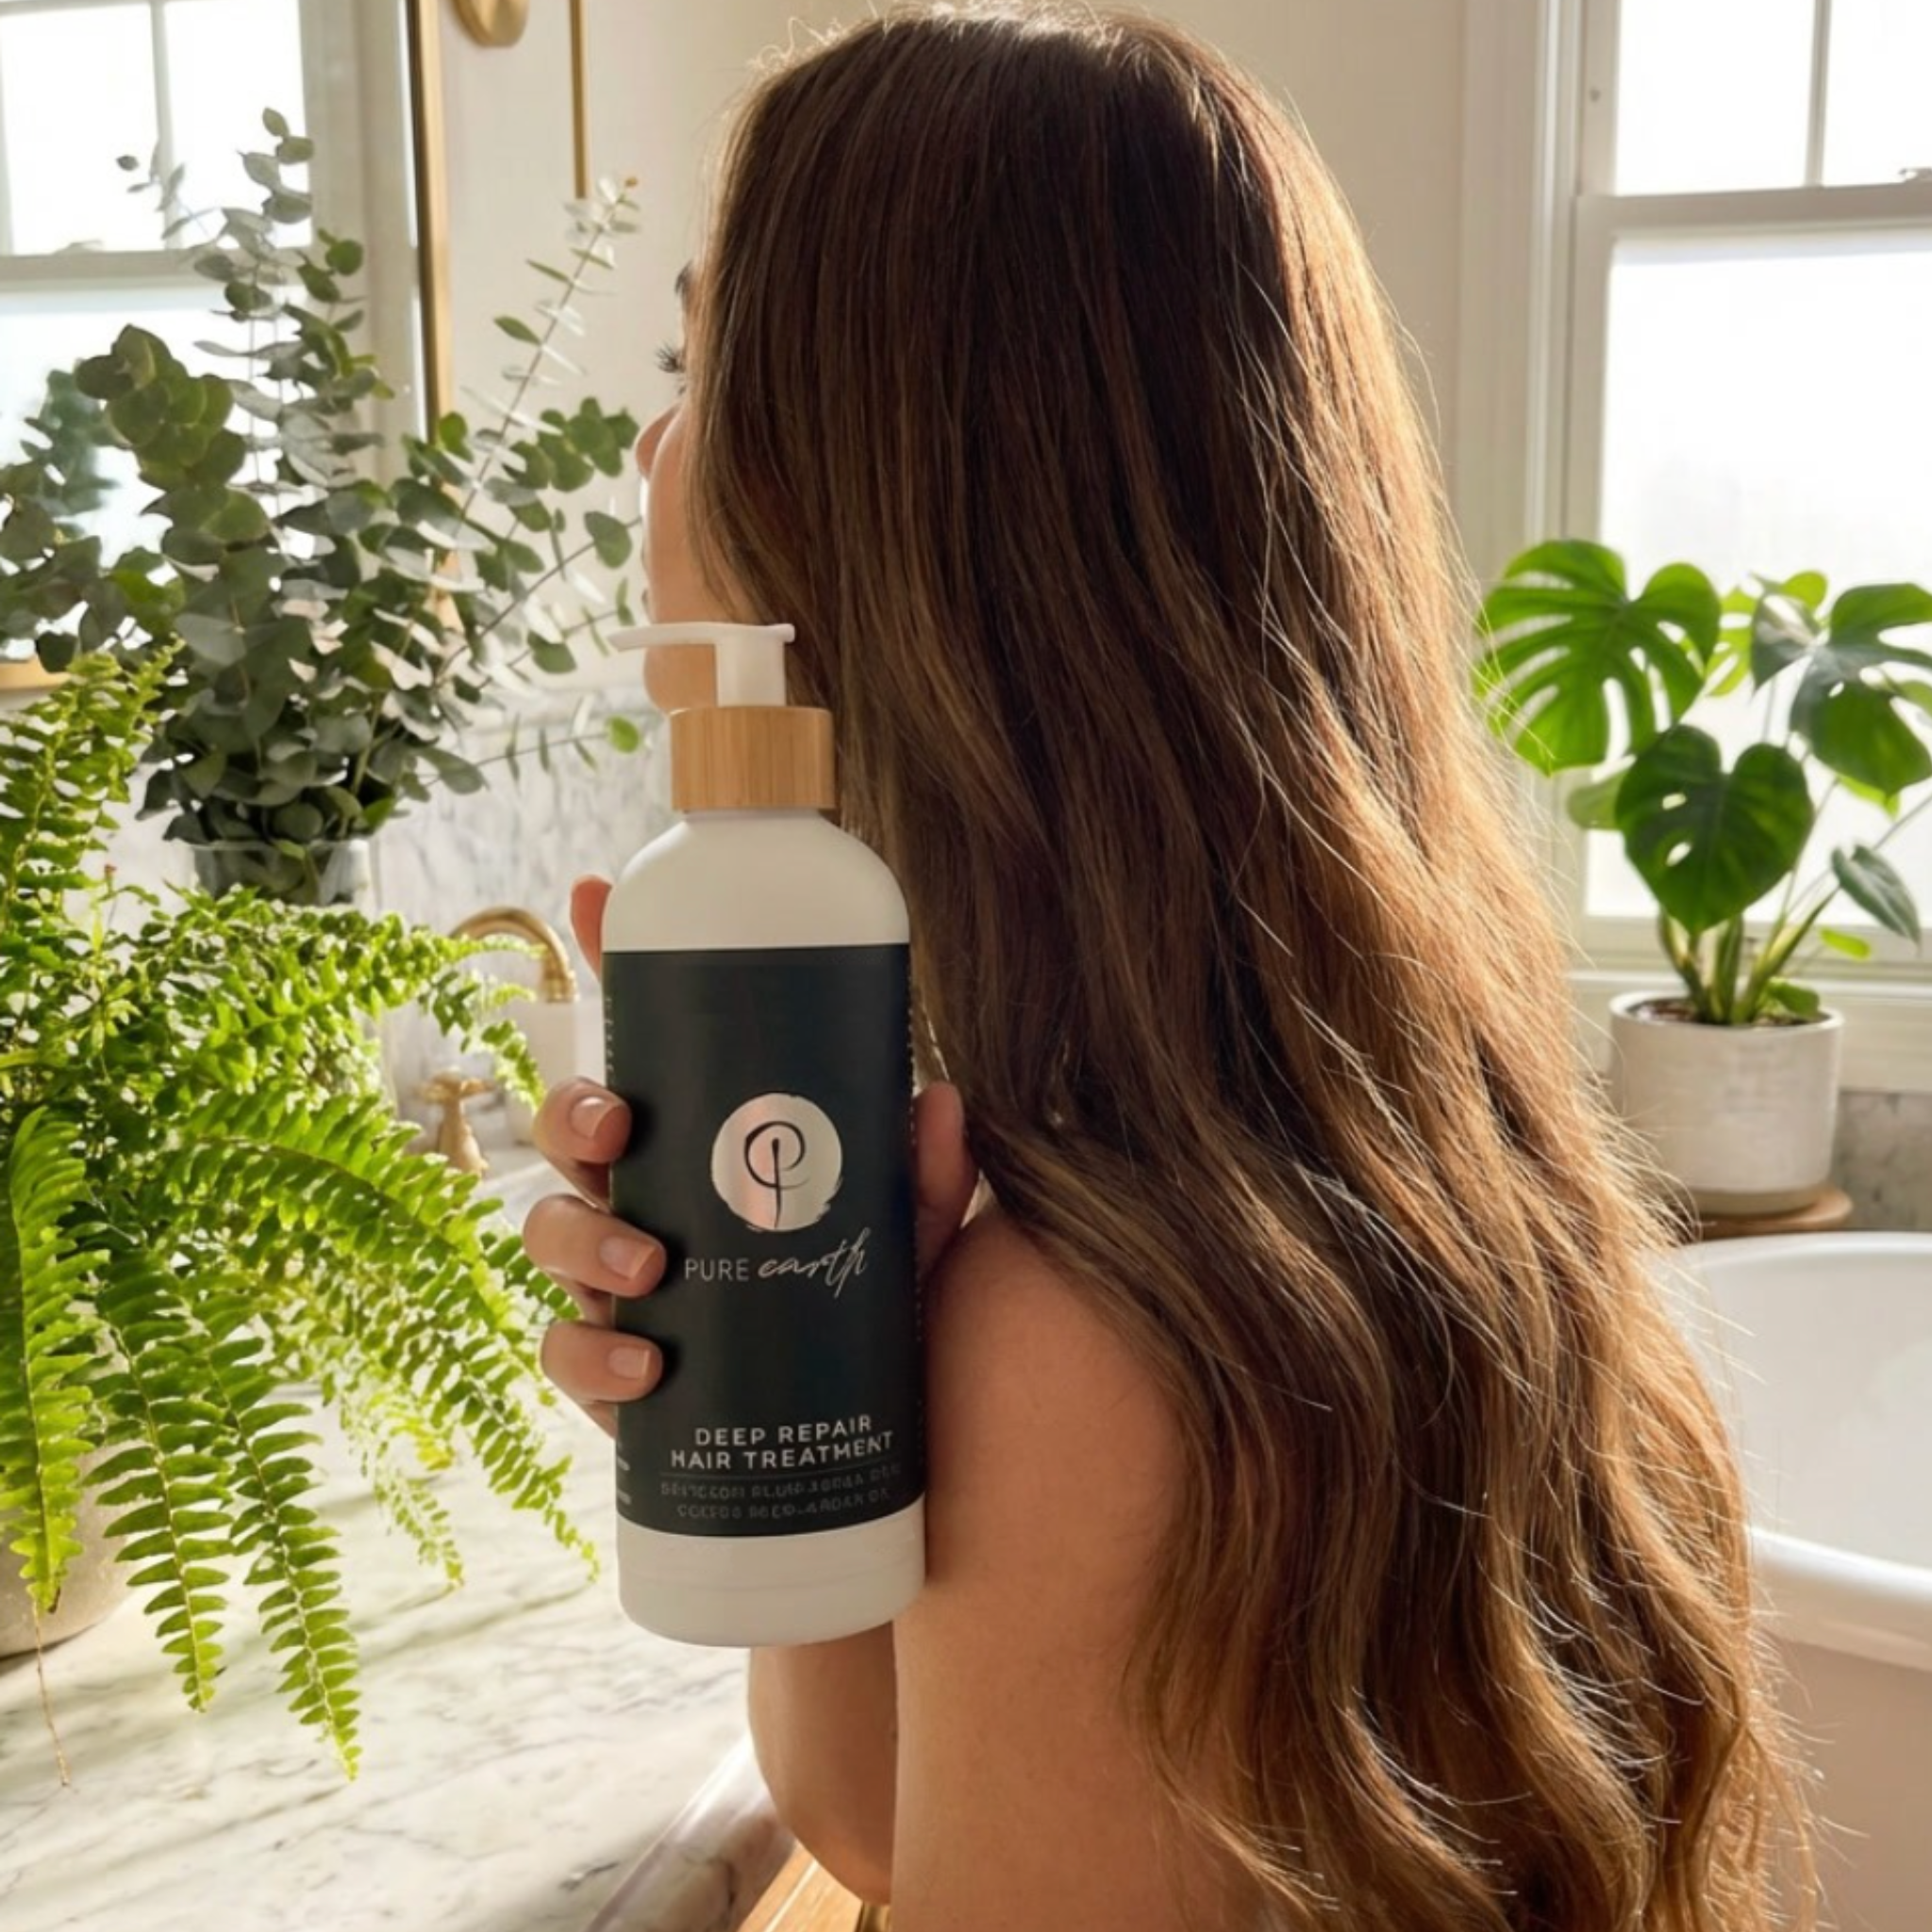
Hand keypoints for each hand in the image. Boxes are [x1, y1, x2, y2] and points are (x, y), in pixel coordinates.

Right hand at [525, 876, 978, 1435]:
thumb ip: (926, 1175)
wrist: (868, 1455)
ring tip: (651, 1268)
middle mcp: (648, 1205)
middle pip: (572, 1135)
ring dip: (582, 1239)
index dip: (605, 962)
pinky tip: (645, 1368)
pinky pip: (567, 1354)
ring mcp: (622, 1289)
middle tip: (620, 1128)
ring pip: (549, 1235)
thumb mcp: (910, 1238)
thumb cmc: (878, 1323)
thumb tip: (941, 1098)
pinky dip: (591, 1357)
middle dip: (574, 1114)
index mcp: (702, 1150)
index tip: (593, 891)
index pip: (645, 1045)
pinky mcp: (617, 1378)